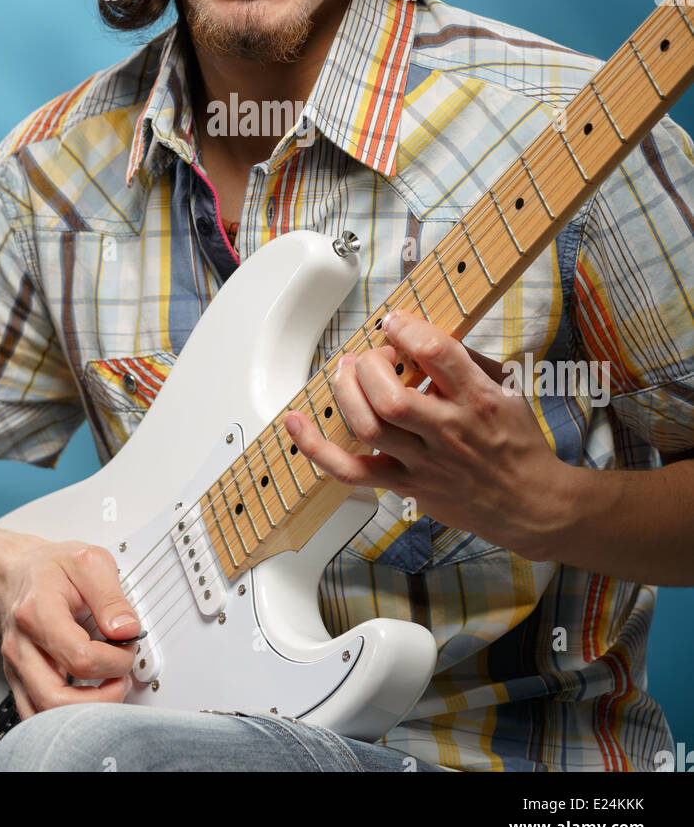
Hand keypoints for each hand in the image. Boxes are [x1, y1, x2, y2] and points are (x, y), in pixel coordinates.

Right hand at [0, 537, 140, 718]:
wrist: (14, 574)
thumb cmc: (49, 569)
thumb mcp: (88, 562)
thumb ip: (111, 597)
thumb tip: (127, 629)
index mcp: (38, 612)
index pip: (80, 657)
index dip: (115, 661)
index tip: (128, 648)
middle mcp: (21, 646)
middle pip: (57, 699)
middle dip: (102, 698)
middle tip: (121, 678)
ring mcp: (16, 667)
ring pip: (43, 715)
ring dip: (84, 713)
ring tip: (108, 688)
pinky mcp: (18, 681)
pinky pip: (36, 716)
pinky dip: (65, 716)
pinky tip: (86, 697)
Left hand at [283, 309, 570, 559]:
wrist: (530, 505)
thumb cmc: (517, 444)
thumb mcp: (505, 389)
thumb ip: (464, 361)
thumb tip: (420, 332)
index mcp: (479, 399)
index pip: (438, 354)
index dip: (407, 330)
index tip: (394, 322)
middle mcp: (450, 432)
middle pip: (391, 397)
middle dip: (370, 366)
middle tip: (372, 356)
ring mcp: (425, 462)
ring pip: (370, 428)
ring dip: (347, 393)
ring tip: (346, 374)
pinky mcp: (406, 485)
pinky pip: (352, 471)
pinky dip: (317, 448)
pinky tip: (296, 424)